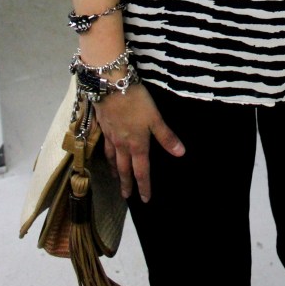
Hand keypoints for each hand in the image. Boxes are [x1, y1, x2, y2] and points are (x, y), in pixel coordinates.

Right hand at [94, 82, 184, 202]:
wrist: (111, 86)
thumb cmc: (136, 101)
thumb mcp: (155, 118)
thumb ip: (166, 136)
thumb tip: (180, 154)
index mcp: (137, 144)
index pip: (141, 170)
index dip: (144, 185)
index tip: (145, 199)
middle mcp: (122, 145)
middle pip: (124, 169)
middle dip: (126, 183)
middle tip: (126, 196)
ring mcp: (111, 137)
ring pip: (113, 160)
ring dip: (116, 172)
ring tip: (116, 179)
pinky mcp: (104, 127)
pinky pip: (105, 148)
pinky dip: (107, 157)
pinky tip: (108, 155)